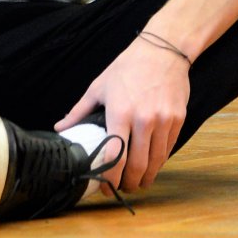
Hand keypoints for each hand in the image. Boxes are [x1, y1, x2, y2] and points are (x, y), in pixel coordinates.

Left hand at [56, 33, 192, 192]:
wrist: (164, 49)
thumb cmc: (129, 67)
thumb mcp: (99, 86)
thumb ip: (79, 111)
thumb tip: (60, 129)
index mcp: (120, 113)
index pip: (115, 156)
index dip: (110, 178)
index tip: (105, 187)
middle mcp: (144, 119)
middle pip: (137, 165)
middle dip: (129, 183)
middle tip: (123, 189)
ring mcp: (164, 120)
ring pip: (156, 161)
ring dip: (146, 177)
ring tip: (139, 182)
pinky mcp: (178, 119)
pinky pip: (168, 148)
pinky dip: (159, 161)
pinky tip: (152, 164)